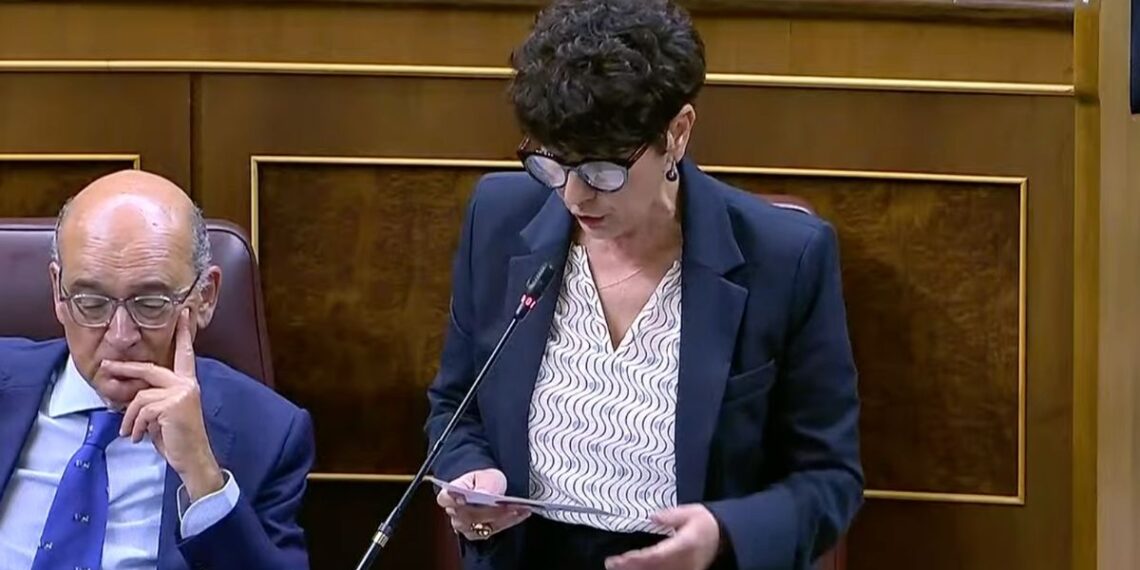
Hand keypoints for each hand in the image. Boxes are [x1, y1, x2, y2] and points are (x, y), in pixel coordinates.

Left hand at [99, 309, 222, 500]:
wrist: (192, 458)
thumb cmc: (178, 438)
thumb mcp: (165, 414)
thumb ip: (154, 398)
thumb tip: (130, 395)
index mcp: (187, 383)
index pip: (185, 354)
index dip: (184, 334)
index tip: (184, 313)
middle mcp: (186, 384)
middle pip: (149, 369)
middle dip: (124, 368)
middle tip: (106, 366)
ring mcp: (181, 393)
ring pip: (140, 396)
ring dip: (130, 417)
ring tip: (131, 431)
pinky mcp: (172, 405)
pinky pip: (141, 410)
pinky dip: (135, 426)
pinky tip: (138, 437)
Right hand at [436, 468, 529, 540]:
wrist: (489, 488)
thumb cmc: (483, 480)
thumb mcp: (487, 474)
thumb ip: (485, 483)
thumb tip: (484, 493)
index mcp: (451, 494)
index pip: (445, 499)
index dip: (453, 499)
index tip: (465, 498)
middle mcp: (455, 514)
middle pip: (469, 516)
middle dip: (490, 510)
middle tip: (508, 504)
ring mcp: (466, 526)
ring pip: (482, 526)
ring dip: (503, 518)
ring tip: (519, 508)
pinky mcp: (479, 533)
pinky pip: (494, 529)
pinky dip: (509, 521)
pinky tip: (522, 513)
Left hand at [605, 505, 721, 569]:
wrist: (726, 537)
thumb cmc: (706, 522)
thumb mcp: (692, 512)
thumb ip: (672, 515)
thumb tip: (653, 516)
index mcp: (684, 545)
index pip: (656, 556)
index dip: (636, 560)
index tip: (618, 559)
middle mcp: (683, 562)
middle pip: (653, 569)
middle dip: (631, 568)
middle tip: (611, 565)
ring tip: (617, 568)